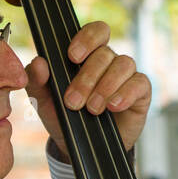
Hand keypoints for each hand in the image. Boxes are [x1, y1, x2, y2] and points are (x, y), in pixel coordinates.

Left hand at [24, 21, 151, 155]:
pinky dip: (126, 93)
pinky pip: (139, 83)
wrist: (79, 147)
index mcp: (87, 55)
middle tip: (73, 102)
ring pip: (123, 65)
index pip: (96, 31)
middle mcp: (109, 61)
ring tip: (92, 109)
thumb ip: (37, 81)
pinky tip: (113, 106)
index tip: (73, 57)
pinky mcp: (140, 93)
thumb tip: (38, 62)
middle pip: (105, 54)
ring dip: (105, 86)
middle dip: (87, 78)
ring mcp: (126, 76)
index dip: (87, 38)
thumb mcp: (44, 102)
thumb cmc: (63, 118)